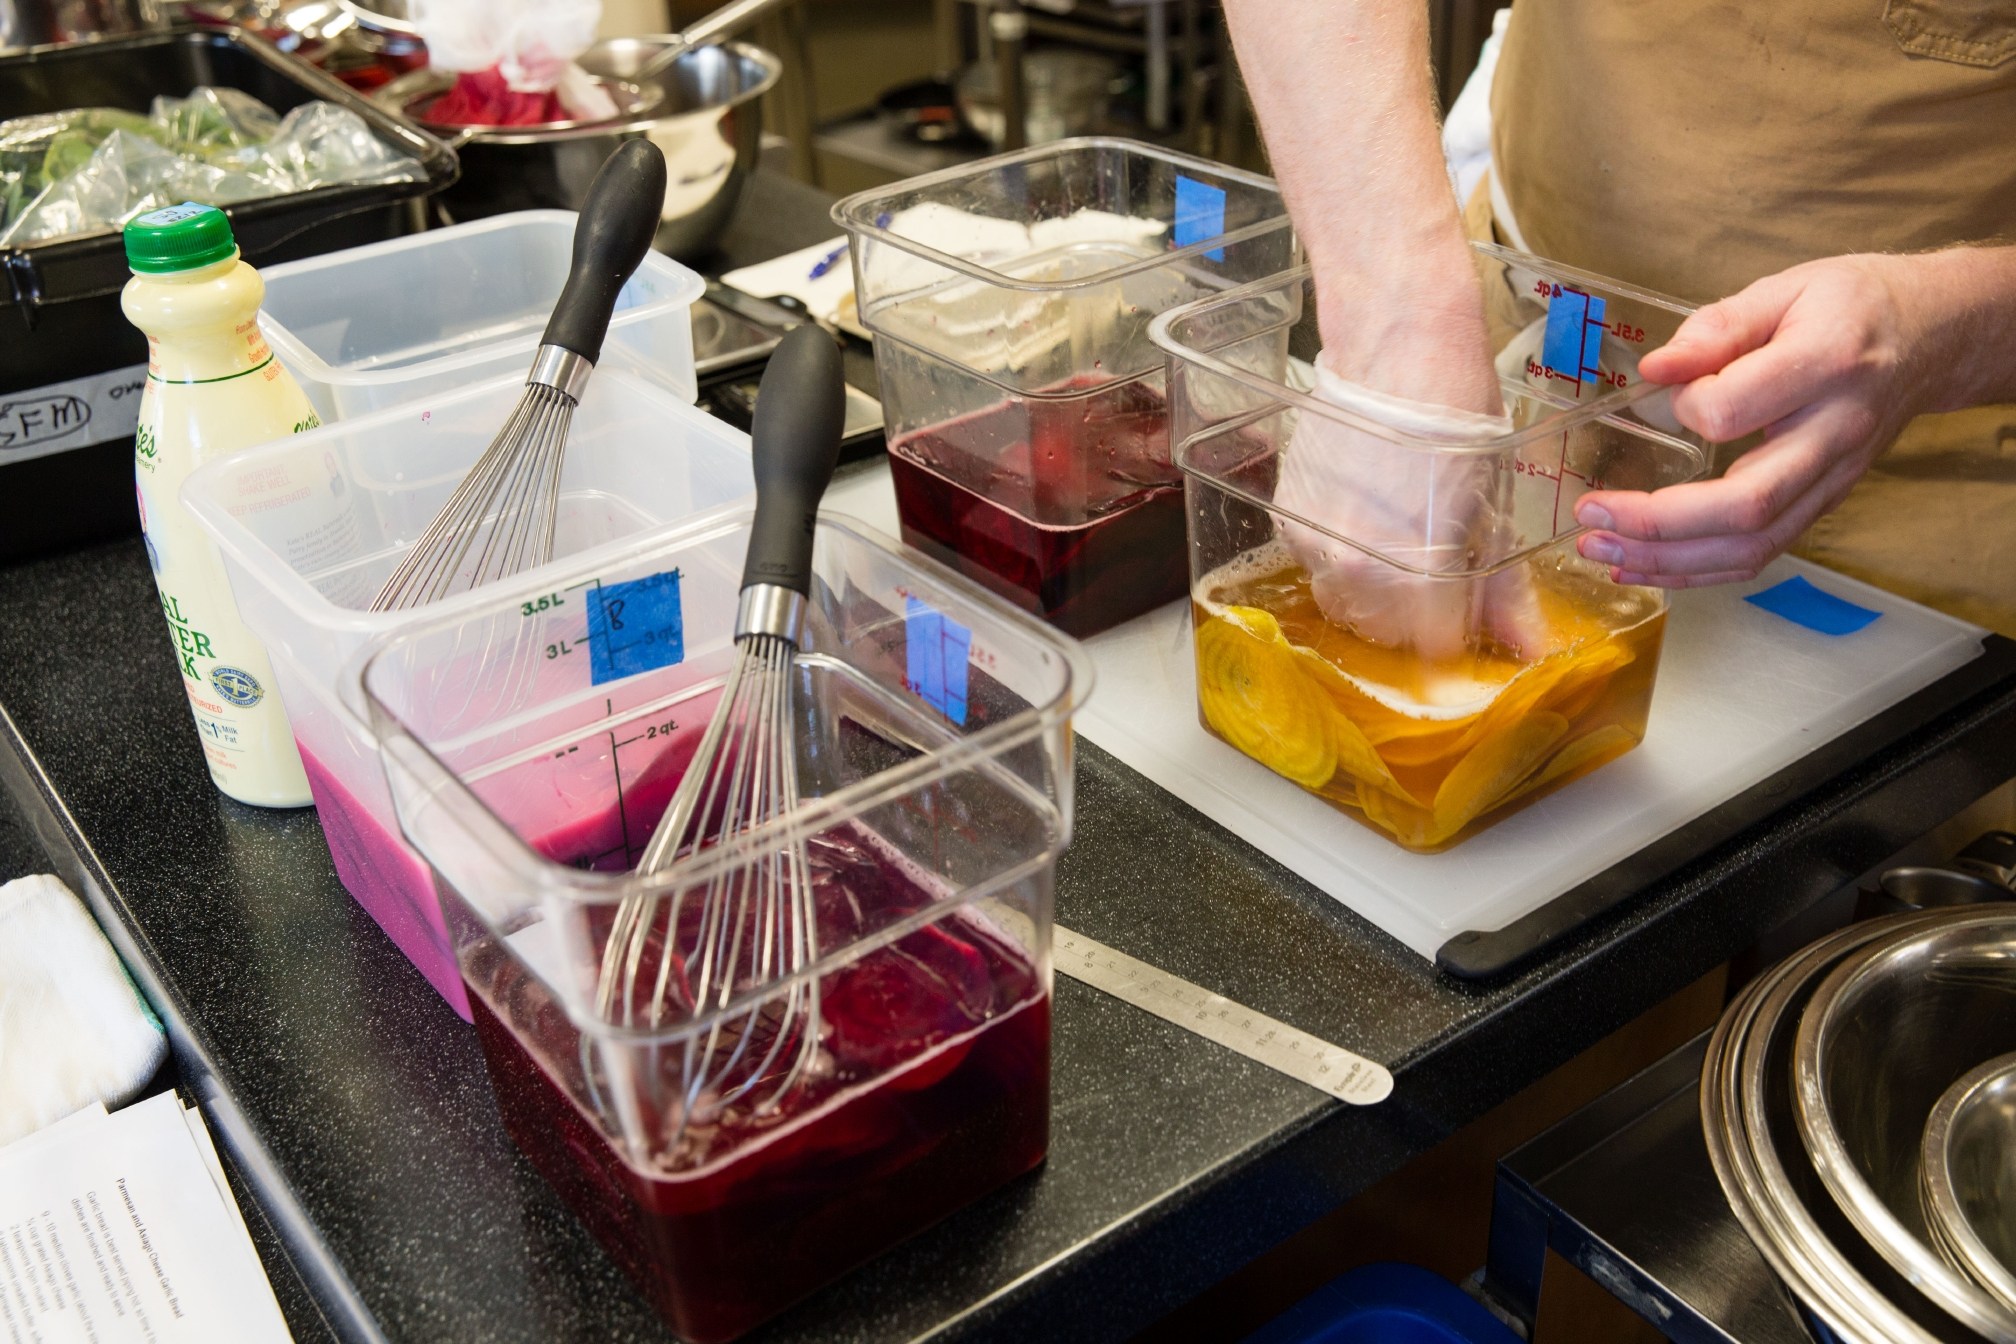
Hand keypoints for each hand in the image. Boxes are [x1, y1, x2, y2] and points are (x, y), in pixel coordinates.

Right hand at [1277, 331, 1549, 661]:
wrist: (1399, 352)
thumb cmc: (1460, 422)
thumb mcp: (1494, 510)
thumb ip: (1503, 590)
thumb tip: (1527, 647)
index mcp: (1416, 575)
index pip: (1436, 643)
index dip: (1457, 627)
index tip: (1465, 607)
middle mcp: (1356, 571)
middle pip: (1383, 632)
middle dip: (1412, 615)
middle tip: (1434, 573)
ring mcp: (1315, 546)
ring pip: (1344, 603)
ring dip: (1372, 590)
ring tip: (1397, 542)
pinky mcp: (1290, 521)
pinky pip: (1316, 566)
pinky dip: (1340, 555)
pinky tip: (1365, 517)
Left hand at [1573, 252, 1975, 587]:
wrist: (1931, 337)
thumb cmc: (1851, 305)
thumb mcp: (1785, 288)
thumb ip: (1717, 328)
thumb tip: (1655, 369)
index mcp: (1826, 365)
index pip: (1736, 409)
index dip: (1686, 406)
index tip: (1665, 390)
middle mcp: (1834, 434)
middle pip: (1747, 506)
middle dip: (1658, 523)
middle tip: (1591, 517)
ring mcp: (1833, 479)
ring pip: (1753, 546)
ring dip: (1668, 561)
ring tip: (1600, 551)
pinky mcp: (1823, 504)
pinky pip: (1761, 553)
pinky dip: (1698, 571)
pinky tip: (1644, 566)